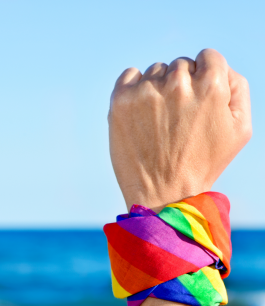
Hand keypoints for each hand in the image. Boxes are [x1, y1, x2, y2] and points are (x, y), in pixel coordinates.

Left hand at [108, 49, 251, 212]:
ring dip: (159, 89)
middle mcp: (177, 84)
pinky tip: (140, 110)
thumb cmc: (203, 164)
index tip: (198, 98)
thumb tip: (221, 67)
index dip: (205, 76)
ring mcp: (145, 91)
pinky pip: (130, 75)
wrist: (162, 193)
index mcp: (210, 87)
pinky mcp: (121, 100)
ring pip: (156, 71)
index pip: (208, 57)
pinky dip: (135, 86)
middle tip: (178, 118)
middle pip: (181, 65)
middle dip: (183, 85)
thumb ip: (238, 88)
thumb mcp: (240, 130)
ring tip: (159, 122)